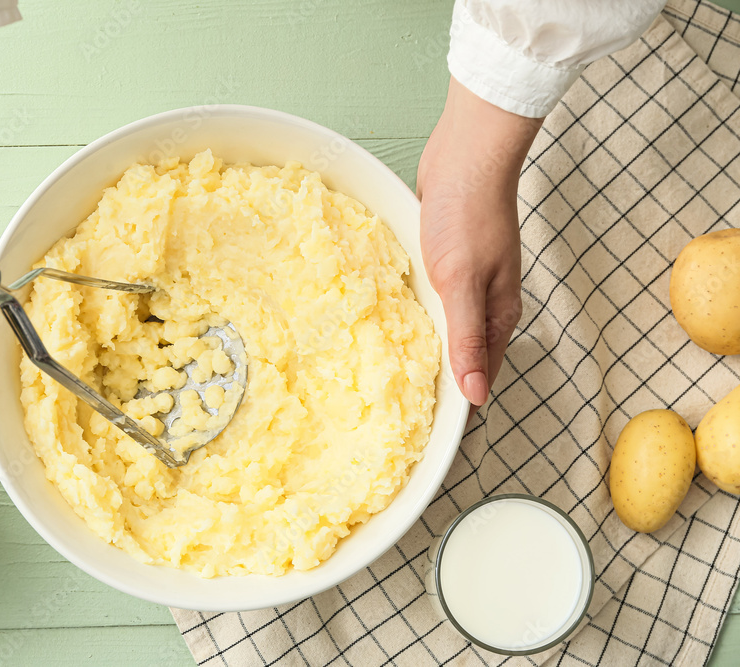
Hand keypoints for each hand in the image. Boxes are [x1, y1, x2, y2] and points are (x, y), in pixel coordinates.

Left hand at [417, 77, 541, 413]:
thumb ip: (467, 338)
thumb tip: (475, 395)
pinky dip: (419, 315)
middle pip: (467, 356)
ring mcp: (468, 281)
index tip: (434, 431)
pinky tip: (397, 322)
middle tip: (408, 407)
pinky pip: (435, 301)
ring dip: (429, 348)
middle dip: (443, 382)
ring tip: (397, 375)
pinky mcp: (448, 261)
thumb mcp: (463, 282)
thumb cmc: (468, 213)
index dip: (462, 404)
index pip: (484, 375)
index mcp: (499, 314)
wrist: (466, 154)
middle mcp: (487, 303)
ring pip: (449, 328)